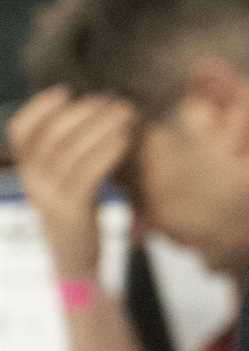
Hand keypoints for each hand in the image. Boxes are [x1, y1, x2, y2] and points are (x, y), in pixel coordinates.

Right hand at [7, 86, 136, 275]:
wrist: (77, 260)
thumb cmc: (78, 212)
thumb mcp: (64, 181)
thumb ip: (68, 151)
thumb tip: (90, 109)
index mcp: (27, 171)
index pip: (21, 131)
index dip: (39, 107)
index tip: (66, 90)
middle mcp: (32, 181)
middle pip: (52, 135)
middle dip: (84, 112)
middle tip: (114, 100)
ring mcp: (49, 197)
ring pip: (70, 151)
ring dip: (101, 126)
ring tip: (126, 113)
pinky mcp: (71, 210)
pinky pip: (87, 173)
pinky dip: (107, 151)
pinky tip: (126, 139)